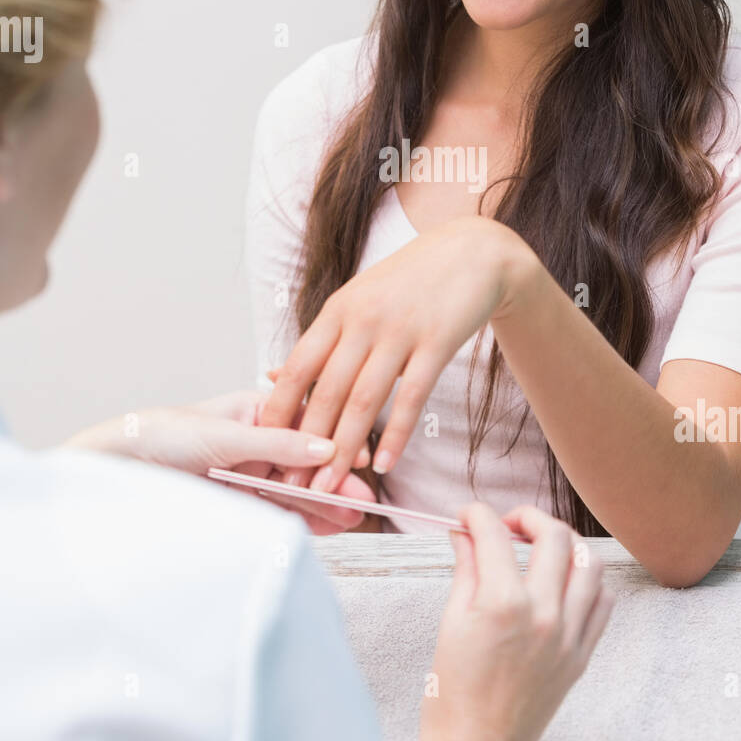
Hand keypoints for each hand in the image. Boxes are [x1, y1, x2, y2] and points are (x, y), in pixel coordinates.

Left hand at [61, 389, 373, 533]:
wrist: (122, 466)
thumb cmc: (166, 435)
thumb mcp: (226, 436)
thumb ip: (277, 444)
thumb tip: (326, 448)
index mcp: (258, 410)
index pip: (307, 425)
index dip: (334, 442)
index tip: (359, 460)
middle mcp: (259, 441)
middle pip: (306, 461)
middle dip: (335, 480)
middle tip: (363, 500)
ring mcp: (252, 473)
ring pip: (297, 488)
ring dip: (325, 503)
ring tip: (355, 518)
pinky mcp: (242, 501)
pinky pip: (280, 510)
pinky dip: (305, 519)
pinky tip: (330, 526)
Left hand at [261, 214, 535, 492]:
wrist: (473, 253)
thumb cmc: (411, 281)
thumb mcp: (358, 299)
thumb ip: (322, 340)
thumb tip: (274, 375)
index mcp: (338, 310)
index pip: (298, 368)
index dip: (280, 411)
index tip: (267, 447)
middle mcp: (363, 319)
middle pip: (327, 391)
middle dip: (306, 443)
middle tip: (292, 483)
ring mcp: (400, 330)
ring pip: (364, 400)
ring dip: (344, 449)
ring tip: (329, 487)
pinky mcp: (437, 341)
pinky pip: (411, 396)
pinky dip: (396, 434)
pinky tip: (384, 463)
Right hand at [410, 503, 614, 740]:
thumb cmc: (453, 692)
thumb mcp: (451, 622)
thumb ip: (466, 569)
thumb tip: (465, 534)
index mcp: (503, 604)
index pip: (494, 534)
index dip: (477, 515)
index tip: (467, 516)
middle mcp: (544, 614)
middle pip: (553, 535)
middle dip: (527, 516)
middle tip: (507, 524)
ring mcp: (569, 635)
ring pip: (589, 563)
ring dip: (565, 544)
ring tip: (541, 547)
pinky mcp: (582, 655)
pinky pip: (603, 602)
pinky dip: (588, 581)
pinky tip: (564, 581)